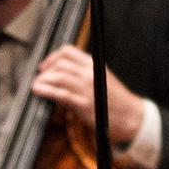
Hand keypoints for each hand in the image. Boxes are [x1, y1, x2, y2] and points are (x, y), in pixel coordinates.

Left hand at [29, 49, 146, 149]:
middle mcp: (89, 73)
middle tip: (40, 78)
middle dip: (45, 70)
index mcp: (94, 65)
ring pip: (57, 76)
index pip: (67, 52)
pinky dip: (45, 90)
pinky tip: (38, 91)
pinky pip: (59, 93)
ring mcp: (86, 88)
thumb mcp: (102, 79)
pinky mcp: (83, 104)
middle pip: (60, 63)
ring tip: (36, 86)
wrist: (132, 117)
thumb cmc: (117, 101)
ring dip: (43, 80)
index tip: (45, 66)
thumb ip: (84, 74)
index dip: (52, 57)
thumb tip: (63, 75)